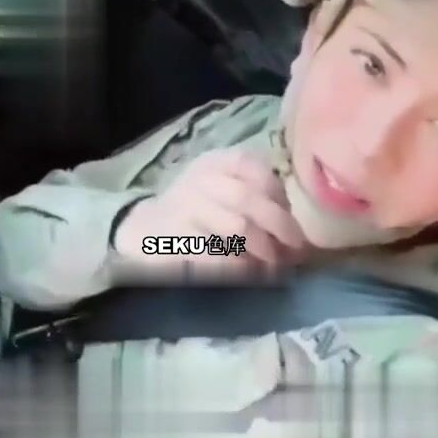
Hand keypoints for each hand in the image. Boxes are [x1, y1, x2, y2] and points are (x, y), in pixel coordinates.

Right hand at [113, 148, 306, 275]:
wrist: (143, 229)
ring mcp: (185, 209)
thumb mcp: (220, 187)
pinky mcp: (176, 241)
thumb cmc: (196, 208)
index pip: (252, 165)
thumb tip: (294, 226)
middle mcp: (199, 180)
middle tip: (295, 250)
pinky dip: (241, 267)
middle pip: (248, 198)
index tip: (290, 216)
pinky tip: (251, 275)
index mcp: (213, 162)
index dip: (278, 192)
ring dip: (264, 249)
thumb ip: (255, 195)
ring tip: (275, 266)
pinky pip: (218, 256)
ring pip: (237, 227)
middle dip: (279, 225)